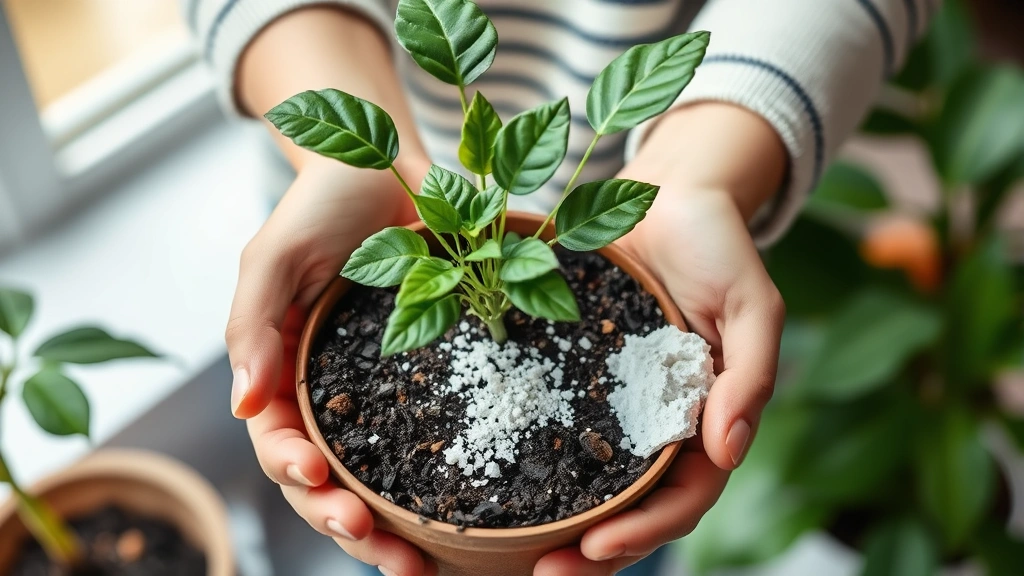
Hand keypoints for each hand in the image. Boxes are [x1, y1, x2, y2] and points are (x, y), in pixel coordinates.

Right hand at [226, 156, 433, 574]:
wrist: (390, 170)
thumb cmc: (323, 203)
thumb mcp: (275, 254)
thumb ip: (252, 324)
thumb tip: (243, 402)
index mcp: (280, 367)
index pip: (275, 435)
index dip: (291, 467)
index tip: (318, 480)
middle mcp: (328, 391)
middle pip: (325, 477)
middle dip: (343, 520)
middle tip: (377, 545)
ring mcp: (379, 393)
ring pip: (376, 477)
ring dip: (390, 527)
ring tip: (420, 562)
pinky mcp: (429, 383)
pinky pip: (430, 444)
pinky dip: (436, 490)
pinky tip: (463, 525)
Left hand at [536, 104, 786, 573]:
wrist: (667, 195)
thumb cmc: (718, 245)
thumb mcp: (751, 304)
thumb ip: (749, 375)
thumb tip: (729, 451)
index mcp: (703, 418)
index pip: (681, 495)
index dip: (644, 529)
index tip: (596, 547)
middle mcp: (655, 422)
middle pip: (629, 506)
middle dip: (594, 552)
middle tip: (545, 574)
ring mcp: (611, 402)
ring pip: (587, 481)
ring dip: (557, 524)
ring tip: (513, 554)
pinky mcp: (570, 373)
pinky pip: (549, 423)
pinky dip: (528, 458)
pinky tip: (492, 475)